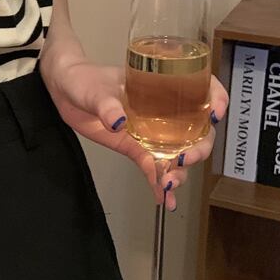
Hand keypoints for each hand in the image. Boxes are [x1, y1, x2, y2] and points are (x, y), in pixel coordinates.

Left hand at [39, 57, 229, 210]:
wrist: (63, 90)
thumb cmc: (82, 79)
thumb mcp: (93, 89)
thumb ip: (105, 104)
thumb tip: (118, 121)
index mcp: (160, 86)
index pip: (201, 87)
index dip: (216, 98)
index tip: (214, 114)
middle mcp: (162, 110)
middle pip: (197, 129)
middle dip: (199, 147)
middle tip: (185, 159)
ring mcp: (150, 130)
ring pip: (178, 152)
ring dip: (181, 170)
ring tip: (170, 184)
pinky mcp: (134, 146)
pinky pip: (153, 166)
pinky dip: (159, 183)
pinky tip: (165, 200)